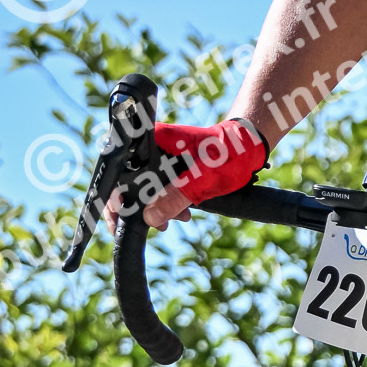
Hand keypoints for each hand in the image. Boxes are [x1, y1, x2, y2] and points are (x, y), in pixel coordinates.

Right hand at [102, 118, 266, 234]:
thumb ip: (175, 198)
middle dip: (138, 208)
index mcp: (152, 140)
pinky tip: (182, 214)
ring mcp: (159, 156)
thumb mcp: (203, 179)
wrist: (250, 146)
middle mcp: (150, 146)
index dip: (116, 200)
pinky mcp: (169, 165)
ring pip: (144, 187)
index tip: (120, 222)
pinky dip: (166, 202)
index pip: (119, 171)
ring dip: (155, 207)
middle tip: (156, 226)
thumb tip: (149, 218)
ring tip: (174, 221)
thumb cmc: (231, 152)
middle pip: (127, 182)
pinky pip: (159, 187)